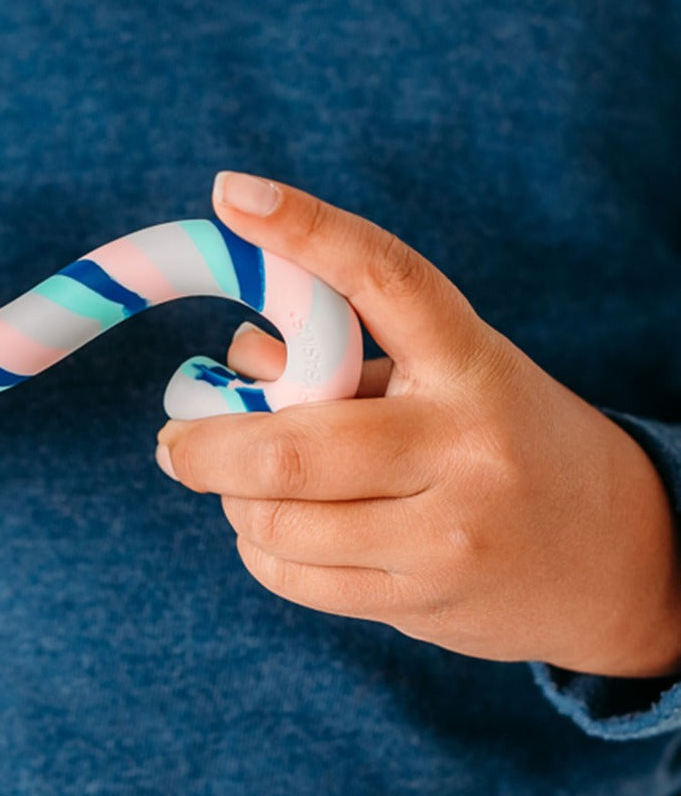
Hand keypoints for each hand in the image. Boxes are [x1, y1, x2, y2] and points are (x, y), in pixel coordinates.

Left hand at [156, 171, 680, 678]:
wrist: (624, 559)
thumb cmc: (506, 441)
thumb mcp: (444, 376)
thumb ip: (341, 358)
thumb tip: (234, 359)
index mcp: (469, 363)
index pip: (384, 278)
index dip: (303, 229)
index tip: (232, 192)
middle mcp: (460, 447)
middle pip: (287, 447)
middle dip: (201, 446)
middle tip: (172, 442)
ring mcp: (444, 535)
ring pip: (275, 519)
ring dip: (232, 498)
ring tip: (242, 484)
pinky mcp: (422, 602)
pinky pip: (292, 577)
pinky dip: (258, 547)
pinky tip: (275, 528)